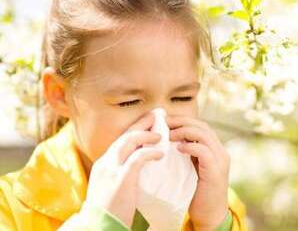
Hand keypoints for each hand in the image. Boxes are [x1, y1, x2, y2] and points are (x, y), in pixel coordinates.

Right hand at [84, 112, 163, 227]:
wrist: (98, 228)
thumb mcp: (111, 188)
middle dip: (142, 123)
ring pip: (130, 140)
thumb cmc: (108, 212)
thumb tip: (138, 166)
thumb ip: (121, 174)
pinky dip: (150, 152)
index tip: (149, 121)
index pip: (121, 140)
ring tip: (161, 134)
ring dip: (147, 134)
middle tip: (158, 115)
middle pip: (125, 135)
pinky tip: (161, 154)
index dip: (136, 128)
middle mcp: (105, 162)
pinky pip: (138, 157)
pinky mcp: (120, 179)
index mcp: (104, 164)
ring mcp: (111, 169)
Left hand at [166, 115, 230, 230]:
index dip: (182, 120)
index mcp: (214, 149)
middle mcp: (220, 151)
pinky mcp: (216, 170)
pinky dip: (190, 146)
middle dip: (181, 121)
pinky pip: (204, 151)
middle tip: (163, 122)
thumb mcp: (190, 168)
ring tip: (169, 135)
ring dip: (184, 131)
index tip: (164, 120)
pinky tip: (178, 148)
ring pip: (204, 134)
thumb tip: (165, 139)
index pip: (200, 125)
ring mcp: (220, 160)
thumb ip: (185, 154)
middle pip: (202, 126)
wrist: (210, 216)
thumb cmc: (196, 193)